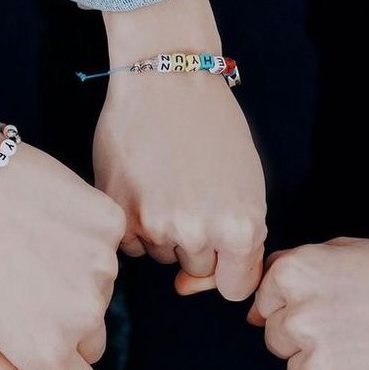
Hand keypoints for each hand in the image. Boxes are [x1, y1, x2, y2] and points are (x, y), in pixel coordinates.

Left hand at [0, 124, 124, 369]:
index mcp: (46, 350)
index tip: (46, 352)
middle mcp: (83, 315)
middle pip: (94, 343)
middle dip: (68, 328)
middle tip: (28, 290)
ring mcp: (103, 268)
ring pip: (102, 292)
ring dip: (76, 279)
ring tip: (31, 246)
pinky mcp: (110, 226)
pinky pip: (108, 246)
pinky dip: (85, 238)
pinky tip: (48, 220)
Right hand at [95, 0, 266, 300]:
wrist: (166, 80)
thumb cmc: (216, 131)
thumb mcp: (249, 189)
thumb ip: (236, 246)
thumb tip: (188, 287)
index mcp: (239, 229)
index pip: (235, 289)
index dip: (229, 270)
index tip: (222, 251)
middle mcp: (196, 234)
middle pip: (196, 271)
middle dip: (198, 246)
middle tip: (194, 198)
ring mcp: (154, 225)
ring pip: (163, 256)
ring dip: (166, 233)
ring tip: (169, 185)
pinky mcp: (119, 213)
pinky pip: (132, 244)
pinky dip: (137, 225)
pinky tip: (145, 188)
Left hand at [249, 238, 368, 369]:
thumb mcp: (347, 250)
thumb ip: (294, 268)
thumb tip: (255, 308)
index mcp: (295, 276)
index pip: (263, 304)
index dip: (296, 307)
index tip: (331, 307)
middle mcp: (298, 320)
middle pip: (276, 342)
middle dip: (306, 338)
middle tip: (354, 330)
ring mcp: (320, 365)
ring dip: (323, 369)